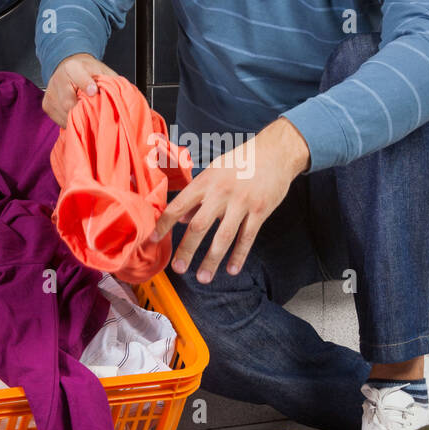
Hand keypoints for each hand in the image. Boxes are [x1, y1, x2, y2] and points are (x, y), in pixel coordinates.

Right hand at [42, 53, 119, 127]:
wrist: (68, 67)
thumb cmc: (87, 71)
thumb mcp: (101, 70)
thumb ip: (109, 81)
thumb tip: (119, 95)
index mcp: (72, 68)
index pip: (80, 79)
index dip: (87, 86)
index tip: (94, 92)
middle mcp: (58, 80)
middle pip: (69, 104)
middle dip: (84, 111)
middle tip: (97, 115)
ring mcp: (50, 94)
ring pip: (65, 115)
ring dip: (78, 119)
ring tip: (88, 115)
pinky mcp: (46, 106)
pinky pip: (60, 121)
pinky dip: (71, 122)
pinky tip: (79, 116)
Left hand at [151, 118, 310, 282]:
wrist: (275, 151)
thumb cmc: (241, 161)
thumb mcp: (215, 172)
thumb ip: (198, 196)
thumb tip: (181, 219)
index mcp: (206, 182)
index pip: (178, 205)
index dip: (164, 224)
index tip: (152, 240)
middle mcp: (221, 192)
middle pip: (199, 226)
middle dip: (187, 250)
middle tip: (178, 269)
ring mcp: (242, 202)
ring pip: (224, 236)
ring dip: (212, 260)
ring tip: (202, 278)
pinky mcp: (260, 210)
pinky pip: (247, 237)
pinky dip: (239, 256)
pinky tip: (231, 270)